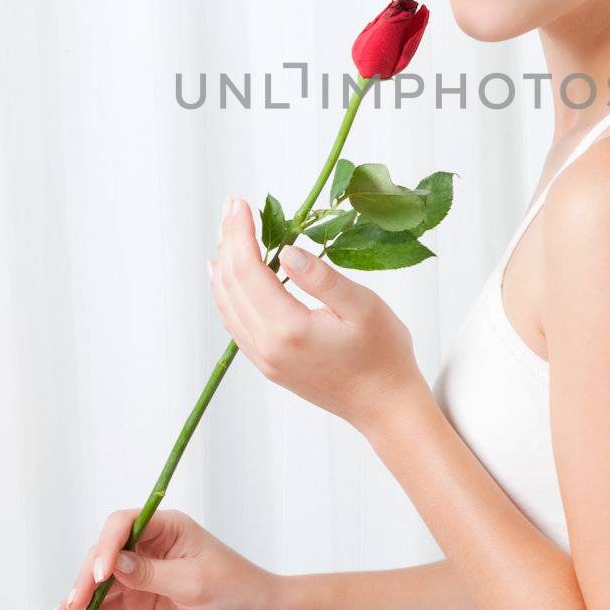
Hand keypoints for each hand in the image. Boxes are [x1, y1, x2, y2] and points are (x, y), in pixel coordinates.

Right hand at [49, 507, 280, 609]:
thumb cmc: (235, 587)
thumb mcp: (194, 581)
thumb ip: (152, 572)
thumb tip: (115, 563)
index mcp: (166, 527)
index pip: (124, 524)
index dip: (106, 546)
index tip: (100, 574)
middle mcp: (150, 545)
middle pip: (105, 554)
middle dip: (86, 577)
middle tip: (74, 604)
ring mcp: (143, 573)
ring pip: (101, 582)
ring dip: (80, 598)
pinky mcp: (140, 599)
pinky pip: (110, 604)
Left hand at [209, 194, 425, 433]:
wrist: (385, 407)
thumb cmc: (384, 355)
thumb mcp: (363, 307)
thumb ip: (322, 277)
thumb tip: (286, 250)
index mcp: (288, 330)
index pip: (249, 270)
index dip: (241, 233)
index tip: (240, 202)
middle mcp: (267, 347)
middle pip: (231, 284)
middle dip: (229, 241)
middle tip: (232, 206)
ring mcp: (264, 359)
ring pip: (226, 304)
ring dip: (224, 264)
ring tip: (228, 230)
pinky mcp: (268, 364)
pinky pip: (234, 322)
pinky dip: (226, 292)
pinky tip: (226, 275)